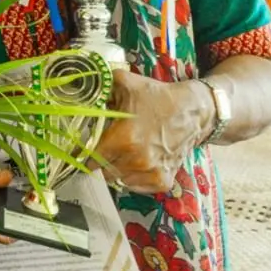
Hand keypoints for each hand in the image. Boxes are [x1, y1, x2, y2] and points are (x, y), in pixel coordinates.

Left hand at [88, 69, 212, 192]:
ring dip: (115, 169)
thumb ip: (99, 86)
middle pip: (102, 171)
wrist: (192, 111)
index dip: (81, 154)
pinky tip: (134, 162)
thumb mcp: (125, 83)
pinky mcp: (163, 180)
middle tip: (103, 148)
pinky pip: (136, 187)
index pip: (90, 158)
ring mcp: (151, 172)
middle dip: (99, 161)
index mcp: (124, 139)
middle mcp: (137, 160)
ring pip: (119, 180)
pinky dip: (132, 178)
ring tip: (121, 153)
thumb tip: (79, 88)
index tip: (78, 150)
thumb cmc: (157, 97)